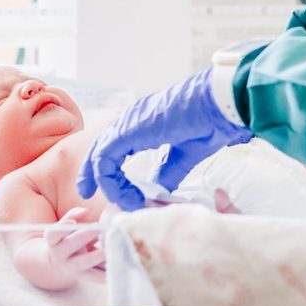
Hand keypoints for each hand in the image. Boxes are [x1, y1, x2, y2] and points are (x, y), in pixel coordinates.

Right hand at [45, 207, 104, 277]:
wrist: (60, 263)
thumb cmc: (67, 237)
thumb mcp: (66, 227)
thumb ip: (73, 216)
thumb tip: (84, 212)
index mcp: (55, 240)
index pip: (54, 233)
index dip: (62, 227)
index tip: (72, 222)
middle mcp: (60, 254)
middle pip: (72, 245)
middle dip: (86, 236)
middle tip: (101, 228)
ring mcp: (72, 267)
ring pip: (83, 263)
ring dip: (97, 256)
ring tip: (109, 248)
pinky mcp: (84, 276)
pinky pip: (95, 275)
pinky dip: (106, 272)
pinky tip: (118, 266)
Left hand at [76, 67, 253, 210]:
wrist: (218, 105)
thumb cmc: (210, 122)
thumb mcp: (186, 153)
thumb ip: (169, 171)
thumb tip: (156, 189)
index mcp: (147, 121)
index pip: (116, 143)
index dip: (109, 166)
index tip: (115, 189)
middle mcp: (133, 118)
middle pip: (102, 146)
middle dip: (93, 171)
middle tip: (87, 192)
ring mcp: (129, 122)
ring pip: (101, 153)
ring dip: (103, 180)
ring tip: (110, 200)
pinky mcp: (128, 131)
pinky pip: (106, 159)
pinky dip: (110, 180)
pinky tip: (124, 196)